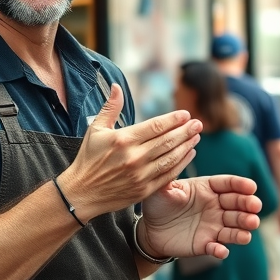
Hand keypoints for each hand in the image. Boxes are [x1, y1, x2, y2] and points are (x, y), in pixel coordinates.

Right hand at [56, 84, 201, 221]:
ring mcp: (140, 175)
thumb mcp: (96, 129)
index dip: (173, 120)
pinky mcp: (144, 190)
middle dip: (185, 131)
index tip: (185, 115)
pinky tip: (189, 154)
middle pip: (167, 141)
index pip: (156, 126)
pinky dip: (181, 164)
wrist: (81, 193)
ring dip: (186, 146)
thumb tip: (117, 86)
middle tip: (198, 123)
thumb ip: (110, 107)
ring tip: (197, 136)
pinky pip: (168, 176)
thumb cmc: (88, 159)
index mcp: (123, 140)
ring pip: (171, 158)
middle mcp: (134, 157)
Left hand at [138, 175, 261, 258]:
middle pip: (237, 204)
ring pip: (233, 226)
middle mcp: (215, 206)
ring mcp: (213, 225)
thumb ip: (169, 180)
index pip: (228, 184)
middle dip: (248, 205)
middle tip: (256, 207)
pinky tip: (221, 251)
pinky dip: (220, 250)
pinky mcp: (207, 244)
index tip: (251, 187)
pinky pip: (217, 247)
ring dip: (243, 227)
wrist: (150, 230)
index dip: (240, 185)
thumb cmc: (159, 204)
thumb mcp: (162, 190)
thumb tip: (172, 163)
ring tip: (250, 227)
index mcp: (207, 188)